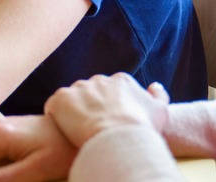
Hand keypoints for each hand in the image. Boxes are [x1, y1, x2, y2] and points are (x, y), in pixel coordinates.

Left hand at [44, 73, 169, 148]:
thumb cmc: (141, 128)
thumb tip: (154, 85)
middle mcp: (99, 79)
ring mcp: (78, 87)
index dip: (111, 108)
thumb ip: (159, 96)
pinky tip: (64, 130)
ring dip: (74, 112)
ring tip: (79, 131)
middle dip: (91, 107)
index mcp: (121, 80)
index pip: (112, 90)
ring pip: (73, 99)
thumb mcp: (160, 112)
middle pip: (91, 93)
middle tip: (95, 128)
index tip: (111, 122)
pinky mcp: (60, 99)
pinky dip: (57, 117)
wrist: (118, 137)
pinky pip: (54, 106)